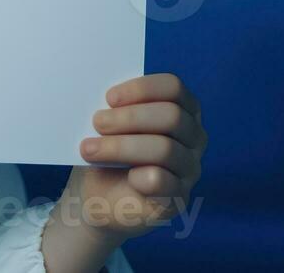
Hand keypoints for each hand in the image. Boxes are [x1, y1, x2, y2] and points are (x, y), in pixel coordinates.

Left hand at [61, 72, 206, 245]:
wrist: (97, 194)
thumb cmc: (106, 150)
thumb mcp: (110, 123)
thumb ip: (114, 107)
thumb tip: (99, 92)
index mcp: (181, 109)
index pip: (173, 87)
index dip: (141, 88)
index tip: (109, 98)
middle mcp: (193, 137)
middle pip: (172, 116)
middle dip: (129, 117)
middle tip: (97, 123)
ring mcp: (189, 168)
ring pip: (165, 149)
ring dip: (120, 147)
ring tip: (90, 149)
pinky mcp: (178, 198)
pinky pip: (162, 181)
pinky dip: (138, 176)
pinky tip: (125, 176)